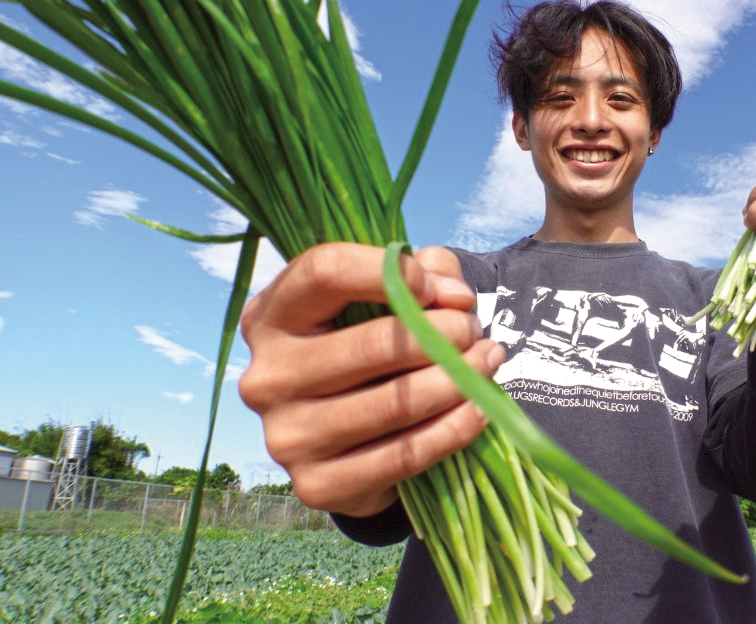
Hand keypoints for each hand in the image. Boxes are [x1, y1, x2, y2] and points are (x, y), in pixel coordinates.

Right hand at [237, 243, 501, 517]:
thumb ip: (425, 273)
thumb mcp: (391, 297)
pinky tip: (480, 408)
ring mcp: (286, 437)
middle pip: (371, 344)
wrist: (353, 441)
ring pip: (395, 403)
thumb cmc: (370, 349)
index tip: (437, 289)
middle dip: (442, 334)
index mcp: (271, 316)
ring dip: (458, 380)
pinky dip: (455, 429)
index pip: (324, 272)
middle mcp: (267, 376)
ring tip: (487, 362)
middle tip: (475, 332)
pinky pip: (404, 455)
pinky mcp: (317, 485)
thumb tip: (453, 296)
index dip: (391, 272)